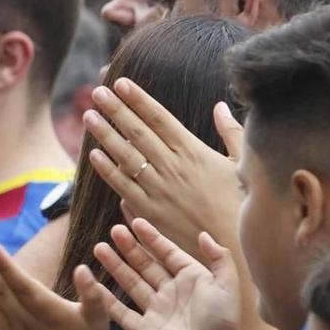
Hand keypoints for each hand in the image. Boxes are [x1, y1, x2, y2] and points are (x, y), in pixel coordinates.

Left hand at [84, 80, 243, 257]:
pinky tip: (93, 154)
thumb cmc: (238, 205)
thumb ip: (230, 132)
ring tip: (89, 116)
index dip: (138, 99)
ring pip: (124, 156)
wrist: (230, 246)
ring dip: (104, 134)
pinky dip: (107, 169)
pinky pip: (122, 185)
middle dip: (115, 110)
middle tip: (97, 92)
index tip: (121, 83)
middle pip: (137, 132)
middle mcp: (171, 166)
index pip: (159, 117)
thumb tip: (219, 106)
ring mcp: (156, 188)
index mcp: (193, 151)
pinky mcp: (147, 210)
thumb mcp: (240, 164)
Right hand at [88, 219, 248, 329]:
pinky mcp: (143, 329)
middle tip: (114, 230)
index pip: (165, 252)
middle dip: (129, 247)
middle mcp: (169, 291)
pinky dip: (107, 298)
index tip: (135, 220)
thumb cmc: (223, 321)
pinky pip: (121, 311)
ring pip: (130, 282)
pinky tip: (94, 283)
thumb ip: (219, 258)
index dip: (150, 236)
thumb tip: (203, 234)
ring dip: (115, 265)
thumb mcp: (227, 284)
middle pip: (144, 264)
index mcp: (189, 278)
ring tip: (99, 248)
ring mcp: (155, 310)